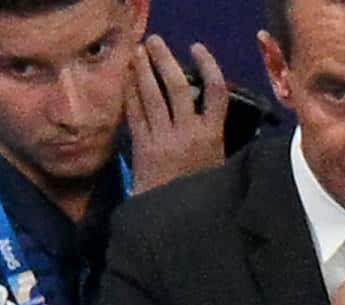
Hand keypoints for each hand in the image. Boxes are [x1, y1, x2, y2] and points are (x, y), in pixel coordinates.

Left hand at [126, 36, 228, 192]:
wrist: (174, 222)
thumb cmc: (200, 197)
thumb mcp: (218, 168)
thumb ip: (214, 140)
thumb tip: (208, 112)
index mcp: (212, 137)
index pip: (216, 92)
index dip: (208, 66)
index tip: (196, 49)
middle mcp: (188, 134)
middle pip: (178, 86)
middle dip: (165, 60)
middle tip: (154, 42)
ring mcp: (163, 140)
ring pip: (153, 96)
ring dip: (143, 70)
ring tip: (137, 52)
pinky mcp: (143, 148)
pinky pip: (135, 113)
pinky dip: (130, 93)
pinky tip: (126, 79)